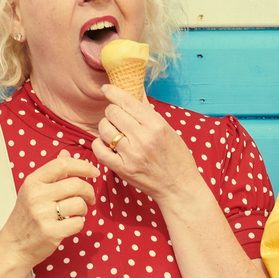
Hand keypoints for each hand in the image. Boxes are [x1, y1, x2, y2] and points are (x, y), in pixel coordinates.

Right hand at [0, 150, 100, 269]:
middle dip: (89, 191)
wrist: (13, 246)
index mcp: (32, 182)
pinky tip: (70, 224)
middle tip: (89, 197)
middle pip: (76, 184)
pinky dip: (79, 223)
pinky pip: (78, 223)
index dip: (83, 166)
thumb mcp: (32, 191)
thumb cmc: (24, 218)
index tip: (93, 172)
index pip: (62, 164)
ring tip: (77, 212)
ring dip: (84, 209)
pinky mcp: (50, 233)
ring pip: (79, 204)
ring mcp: (42, 215)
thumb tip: (66, 153)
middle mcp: (36, 196)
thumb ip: (51, 172)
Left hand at [93, 86, 198, 202]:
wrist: (179, 187)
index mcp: (156, 125)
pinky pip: (100, 150)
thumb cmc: (177, 158)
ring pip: (104, 129)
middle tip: (115, 116)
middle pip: (113, 113)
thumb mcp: (168, 130)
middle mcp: (143, 138)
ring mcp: (132, 155)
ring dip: (105, 127)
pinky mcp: (123, 169)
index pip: (127, 101)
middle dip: (111, 111)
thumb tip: (136, 91)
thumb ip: (149, 112)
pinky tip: (105, 143)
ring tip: (112, 131)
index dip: (113, 92)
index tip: (106, 89)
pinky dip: (99, 144)